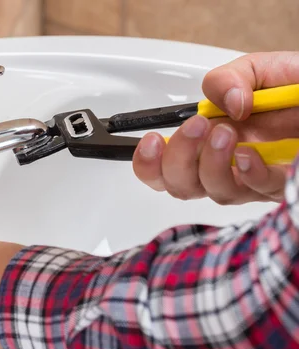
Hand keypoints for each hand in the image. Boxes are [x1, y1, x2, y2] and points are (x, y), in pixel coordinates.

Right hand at [133, 51, 298, 204]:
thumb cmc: (294, 92)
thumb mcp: (257, 71)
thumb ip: (228, 79)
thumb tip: (226, 104)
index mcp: (208, 143)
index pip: (164, 168)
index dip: (148, 164)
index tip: (152, 142)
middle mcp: (226, 167)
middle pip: (181, 186)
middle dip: (180, 159)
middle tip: (197, 128)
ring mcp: (252, 180)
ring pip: (217, 192)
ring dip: (213, 165)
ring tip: (227, 133)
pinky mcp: (281, 185)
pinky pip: (258, 191)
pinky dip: (249, 174)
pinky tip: (250, 155)